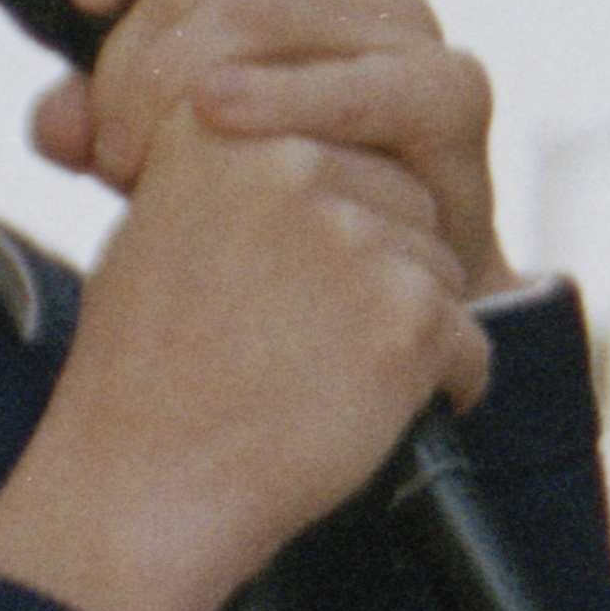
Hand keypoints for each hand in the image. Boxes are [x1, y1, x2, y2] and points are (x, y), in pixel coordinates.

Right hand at [0, 69, 483, 610]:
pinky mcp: (406, 312)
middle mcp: (291, 160)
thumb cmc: (148, 370)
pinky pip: (467, 341)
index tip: (277, 282)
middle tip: (289, 339)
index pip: (339, 140)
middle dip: (370, 267)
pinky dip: (435, 386)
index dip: (324, 222)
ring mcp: (354, 233)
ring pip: (435, 263)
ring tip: (310, 375)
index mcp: (221, 124)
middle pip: (400, 193)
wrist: (142, 486)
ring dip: (399, 326)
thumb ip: (242, 163)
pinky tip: (355, 411)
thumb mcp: (163, 222)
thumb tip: (323, 141)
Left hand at [13, 0, 501, 279]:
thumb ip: (98, 115)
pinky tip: (219, 121)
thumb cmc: (263, 187)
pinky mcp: (452, 89)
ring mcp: (407, 17)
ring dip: (175, 102)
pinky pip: (351, 83)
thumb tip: (54, 119)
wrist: (380, 279)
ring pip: (257, 20)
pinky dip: (277, 101)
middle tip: (104, 151)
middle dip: (127, 68)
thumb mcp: (156, 140)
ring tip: (137, 175)